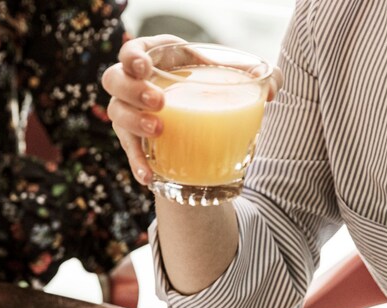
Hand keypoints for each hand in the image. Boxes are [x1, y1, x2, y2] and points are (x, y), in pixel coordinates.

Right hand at [102, 36, 284, 186]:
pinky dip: (137, 162)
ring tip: (158, 131)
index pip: (131, 51)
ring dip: (133, 122)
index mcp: (157, 57)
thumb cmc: (213, 85)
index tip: (146, 68)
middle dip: (132, 90)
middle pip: (114, 80)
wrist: (203, 119)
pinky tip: (148, 176)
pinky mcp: (134, 138)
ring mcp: (131, 110)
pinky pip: (128, 150)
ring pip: (116, 112)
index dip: (133, 58)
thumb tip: (271, 89)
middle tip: (159, 102)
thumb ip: (260, 76)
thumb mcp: (235, 76)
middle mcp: (136, 82)